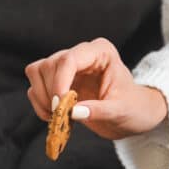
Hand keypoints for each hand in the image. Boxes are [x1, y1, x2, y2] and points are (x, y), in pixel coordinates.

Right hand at [24, 38, 168, 140]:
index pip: (69, 59)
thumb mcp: (121, 111)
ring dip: (42, 98)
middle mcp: (81, 53)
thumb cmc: (133, 108)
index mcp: (101, 52)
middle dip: (51, 93)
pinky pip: (35, 86)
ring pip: (37, 72)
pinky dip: (39, 104)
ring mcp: (67, 65)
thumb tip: (73, 112)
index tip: (61, 106)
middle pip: (49, 65)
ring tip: (60, 117)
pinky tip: (56, 117)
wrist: (133, 114)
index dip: (59, 82)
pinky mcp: (57, 79)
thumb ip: (100, 110)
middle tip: (63, 116)